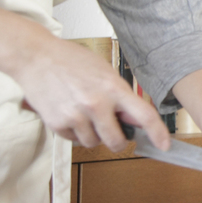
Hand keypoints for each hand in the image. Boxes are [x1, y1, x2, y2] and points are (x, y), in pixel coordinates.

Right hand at [12, 34, 168, 151]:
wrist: (37, 58)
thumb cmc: (72, 61)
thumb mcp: (105, 72)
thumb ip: (120, 95)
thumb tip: (135, 119)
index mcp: (113, 88)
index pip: (144, 115)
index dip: (158, 133)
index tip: (164, 144)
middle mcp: (96, 104)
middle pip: (117, 141)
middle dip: (118, 142)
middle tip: (115, 134)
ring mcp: (76, 116)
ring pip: (93, 143)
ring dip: (94, 136)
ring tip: (86, 116)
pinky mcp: (57, 124)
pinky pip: (74, 140)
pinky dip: (75, 133)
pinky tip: (71, 115)